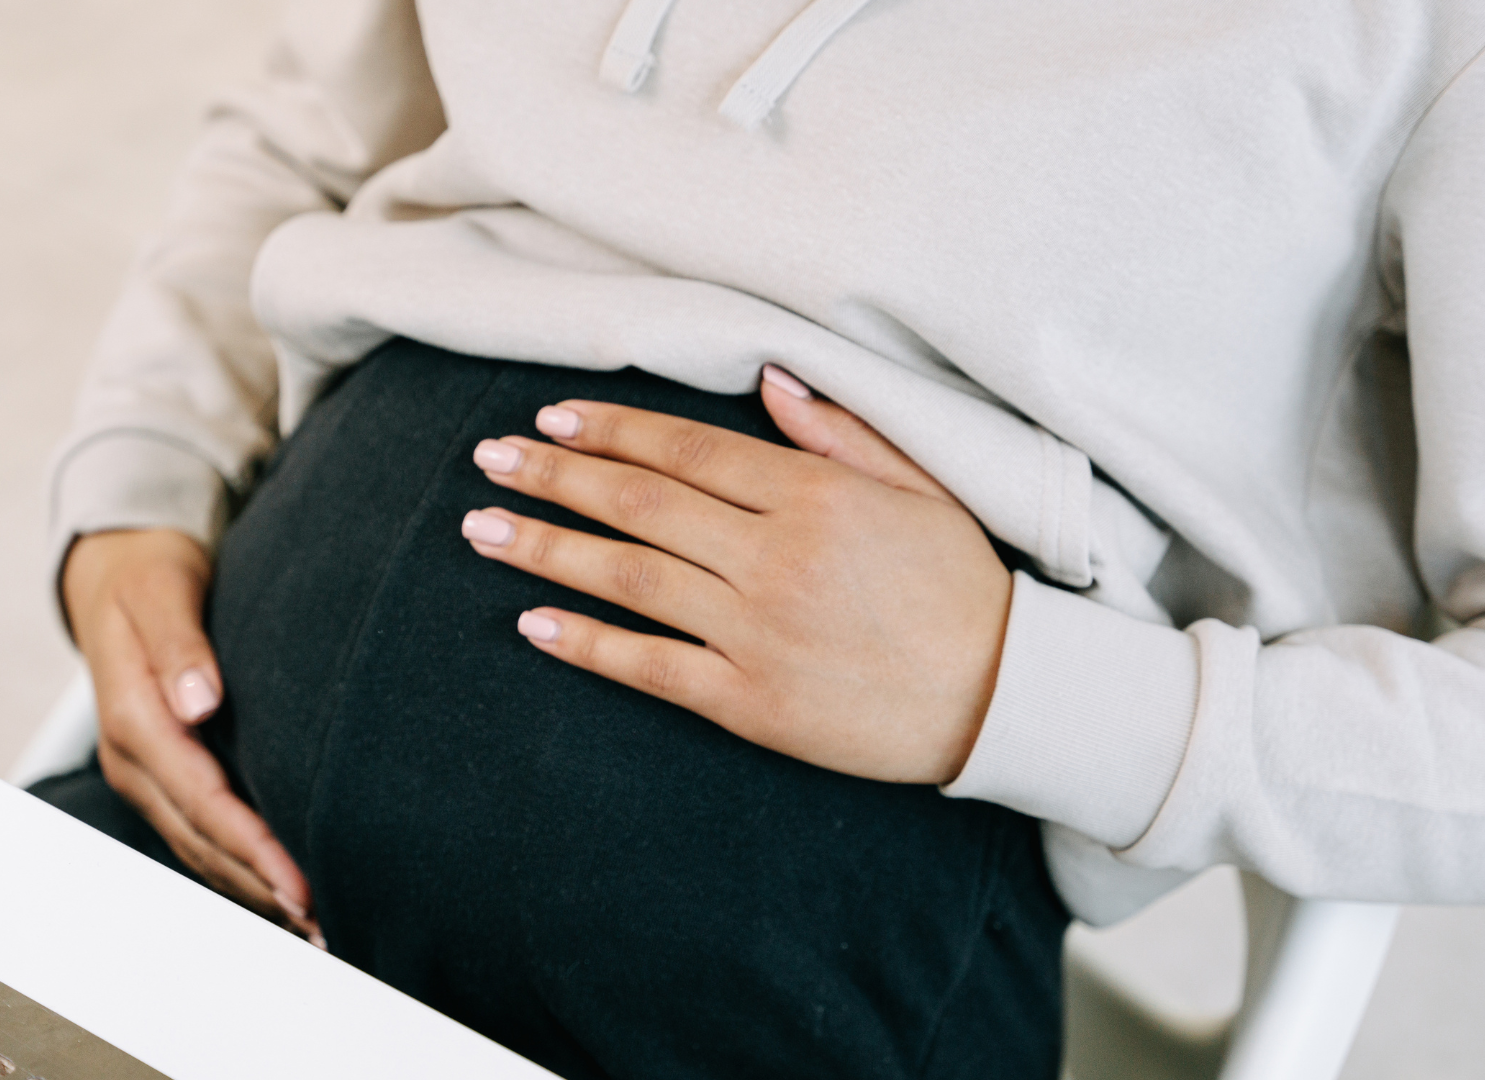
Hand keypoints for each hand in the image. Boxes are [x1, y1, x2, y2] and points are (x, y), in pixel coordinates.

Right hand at [61, 529, 321, 943]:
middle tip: (322, 923)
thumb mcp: (162, 592)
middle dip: (259, 884)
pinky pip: (199, 831)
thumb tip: (198, 700)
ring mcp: (145, 771)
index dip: (252, 846)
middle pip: (201, 838)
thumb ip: (179, 644)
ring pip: (198, 846)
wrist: (116, 571)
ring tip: (311, 921)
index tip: (300, 881)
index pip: (201, 799)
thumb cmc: (149, 577)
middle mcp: (134, 758)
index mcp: (133, 719)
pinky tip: (278, 885)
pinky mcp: (163, 772)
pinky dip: (238, 864)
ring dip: (251, 887)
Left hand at [461, 366, 1011, 784]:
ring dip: (546, 548)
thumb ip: (839, 433)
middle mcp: (774, 556)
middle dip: (556, 475)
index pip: (686, 451)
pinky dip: (587, 643)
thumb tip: (768, 380)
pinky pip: (650, 666)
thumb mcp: (918, 488)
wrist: (1001, 697)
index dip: (612, 430)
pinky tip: (532, 622)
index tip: (553, 417)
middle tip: (490, 458)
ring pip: (628, 578)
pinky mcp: (750, 701)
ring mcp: (756, 632)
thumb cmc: (962, 586)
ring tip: (482, 527)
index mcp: (813, 495)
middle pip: (639, 505)